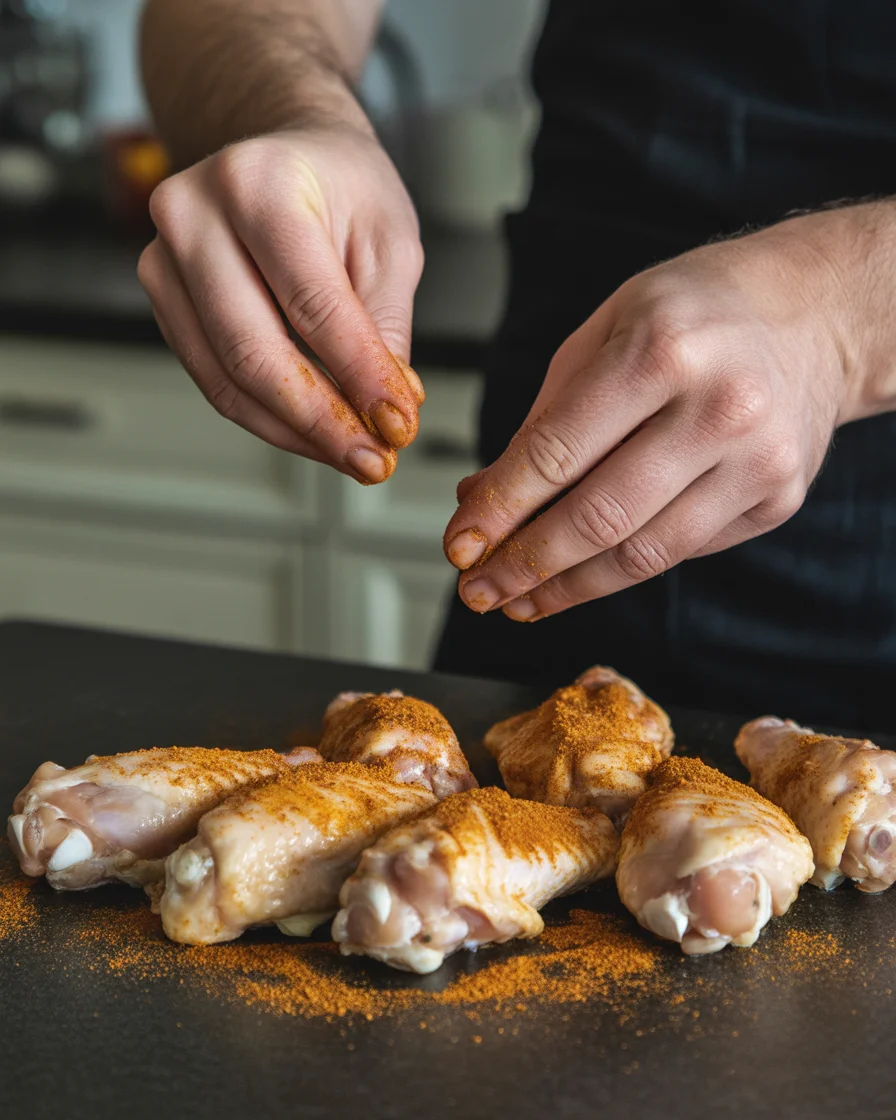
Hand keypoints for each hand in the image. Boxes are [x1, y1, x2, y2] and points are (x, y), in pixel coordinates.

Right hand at [138, 125, 424, 483]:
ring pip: (227, 379)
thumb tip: (384, 413)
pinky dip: (267, 417)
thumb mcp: (389, 241)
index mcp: (258, 182)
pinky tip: (312, 431)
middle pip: (254, 352)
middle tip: (372, 459)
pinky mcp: (163, 300)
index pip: (312, 305)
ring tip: (351, 454)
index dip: (358, 377)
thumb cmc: (340, 185)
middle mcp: (194, 215)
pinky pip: (213, 379)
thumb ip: (385, 328)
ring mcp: (163, 258)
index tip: (398, 425)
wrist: (284, 151)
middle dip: (321, 421)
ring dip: (295, 431)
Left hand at [443, 212, 878, 620]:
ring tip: (519, 601)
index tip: (460, 546)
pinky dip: (621, 570)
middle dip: (526, 564)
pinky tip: (580, 579)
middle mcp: (719, 408)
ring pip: (643, 554)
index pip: (559, 452)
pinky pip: (681, 551)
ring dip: (568, 588)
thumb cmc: (692, 316)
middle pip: (600, 516)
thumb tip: (481, 500)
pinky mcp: (778, 499)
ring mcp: (757, 460)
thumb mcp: (603, 335)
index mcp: (662, 350)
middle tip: (479, 590)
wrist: (814, 316)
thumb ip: (543, 421)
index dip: (501, 510)